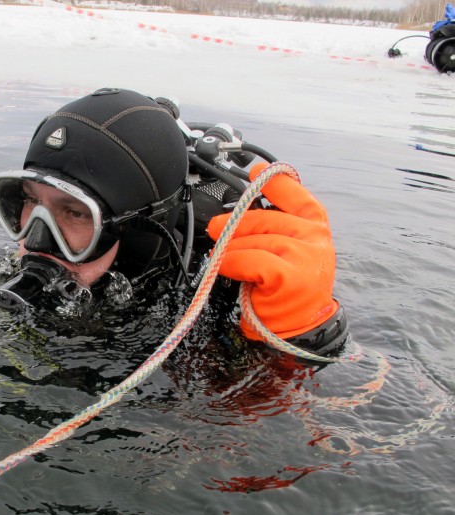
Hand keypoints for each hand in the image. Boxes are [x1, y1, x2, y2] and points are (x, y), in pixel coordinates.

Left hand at [206, 163, 338, 340]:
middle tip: (216, 229)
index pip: (297, 195)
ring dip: (231, 249)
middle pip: (266, 218)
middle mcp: (315, 237)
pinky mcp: (291, 276)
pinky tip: (225, 268)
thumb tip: (238, 211)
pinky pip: (251, 260)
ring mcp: (305, 256)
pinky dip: (233, 263)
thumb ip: (274, 227)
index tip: (257, 171)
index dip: (277, 182)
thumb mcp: (288, 249)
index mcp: (316, 226)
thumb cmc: (288, 287)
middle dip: (235, 224)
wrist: (299, 327)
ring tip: (221, 258)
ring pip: (255, 241)